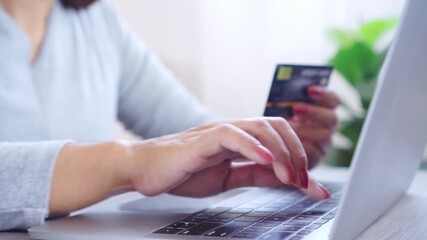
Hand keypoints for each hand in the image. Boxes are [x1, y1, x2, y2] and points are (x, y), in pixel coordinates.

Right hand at [125, 117, 329, 199]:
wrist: (145, 170)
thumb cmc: (181, 172)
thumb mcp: (228, 178)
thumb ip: (255, 175)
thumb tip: (285, 179)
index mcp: (240, 139)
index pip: (279, 137)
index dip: (300, 158)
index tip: (312, 187)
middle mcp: (233, 130)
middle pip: (277, 125)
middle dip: (298, 153)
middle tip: (304, 181)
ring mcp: (219, 132)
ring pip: (260, 127)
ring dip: (282, 151)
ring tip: (290, 176)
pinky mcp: (203, 139)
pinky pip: (232, 135)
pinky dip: (253, 146)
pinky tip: (266, 159)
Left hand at [288, 86, 339, 168]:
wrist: (278, 148)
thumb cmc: (283, 125)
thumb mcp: (286, 111)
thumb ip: (290, 103)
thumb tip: (285, 94)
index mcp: (324, 110)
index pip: (334, 100)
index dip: (325, 94)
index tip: (309, 89)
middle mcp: (328, 126)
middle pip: (332, 118)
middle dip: (314, 112)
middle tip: (295, 108)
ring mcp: (325, 142)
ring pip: (325, 135)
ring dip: (305, 129)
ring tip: (289, 126)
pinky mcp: (317, 157)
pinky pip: (314, 151)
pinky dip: (301, 144)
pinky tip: (288, 141)